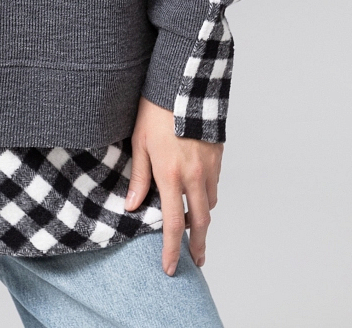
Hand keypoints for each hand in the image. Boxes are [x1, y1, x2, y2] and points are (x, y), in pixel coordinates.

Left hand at [124, 96, 222, 275]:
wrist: (184, 83)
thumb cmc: (156, 110)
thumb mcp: (139, 142)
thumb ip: (139, 177)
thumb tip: (133, 206)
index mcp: (170, 175)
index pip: (172, 223)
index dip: (171, 249)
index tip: (170, 267)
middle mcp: (194, 175)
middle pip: (200, 222)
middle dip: (197, 245)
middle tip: (194, 260)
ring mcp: (209, 166)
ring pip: (209, 203)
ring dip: (201, 218)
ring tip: (192, 226)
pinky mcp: (218, 155)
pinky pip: (214, 184)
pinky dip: (207, 195)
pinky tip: (198, 194)